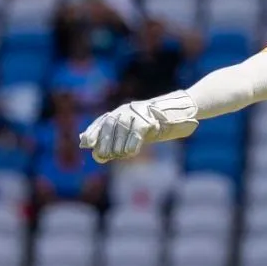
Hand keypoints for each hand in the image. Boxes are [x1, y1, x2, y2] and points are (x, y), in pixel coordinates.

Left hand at [78, 91, 198, 163]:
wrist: (180, 113)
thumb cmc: (155, 127)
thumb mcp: (134, 134)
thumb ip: (115, 143)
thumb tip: (95, 154)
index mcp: (120, 113)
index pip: (102, 121)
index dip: (93, 131)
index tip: (86, 144)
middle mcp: (126, 110)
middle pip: (110, 125)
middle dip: (105, 141)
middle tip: (104, 155)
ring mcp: (138, 113)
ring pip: (122, 128)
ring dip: (118, 145)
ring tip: (119, 155)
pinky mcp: (150, 119)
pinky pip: (137, 131)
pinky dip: (132, 143)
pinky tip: (130, 153)